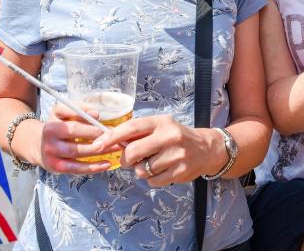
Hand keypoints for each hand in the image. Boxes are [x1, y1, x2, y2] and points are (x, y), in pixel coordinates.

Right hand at [34, 103, 112, 174]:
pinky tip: (107, 164)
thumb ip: (79, 109)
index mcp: (53, 119)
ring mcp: (51, 152)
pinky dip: (93, 167)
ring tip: (116, 147)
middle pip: (75, 131)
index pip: (66, 111)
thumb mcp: (63, 114)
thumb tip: (96, 114)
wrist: (39, 146)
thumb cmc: (58, 127)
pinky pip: (77, 168)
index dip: (83, 113)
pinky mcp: (56, 166)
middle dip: (96, 132)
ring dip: (99, 150)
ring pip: (78, 151)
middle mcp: (49, 134)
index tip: (99, 115)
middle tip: (114, 133)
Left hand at [93, 115, 225, 186]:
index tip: (97, 145)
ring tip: (152, 163)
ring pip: (142, 170)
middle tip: (128, 160)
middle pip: (133, 152)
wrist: (206, 148)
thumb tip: (110, 141)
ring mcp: (176, 155)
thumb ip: (139, 133)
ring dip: (141, 170)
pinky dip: (152, 179)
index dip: (112, 137)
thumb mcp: (160, 127)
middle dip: (125, 159)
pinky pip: (153, 181)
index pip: (131, 128)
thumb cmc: (175, 136)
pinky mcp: (180, 172)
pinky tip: (162, 170)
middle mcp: (169, 137)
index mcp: (161, 122)